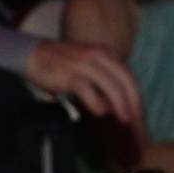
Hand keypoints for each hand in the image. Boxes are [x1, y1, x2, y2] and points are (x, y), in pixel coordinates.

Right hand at [25, 40, 141, 123]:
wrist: (35, 55)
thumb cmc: (61, 66)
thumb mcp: (87, 68)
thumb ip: (101, 83)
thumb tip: (113, 106)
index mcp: (106, 54)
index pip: (127, 75)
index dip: (135, 94)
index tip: (138, 111)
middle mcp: (99, 56)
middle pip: (124, 80)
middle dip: (132, 100)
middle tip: (135, 118)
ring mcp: (85, 65)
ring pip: (110, 85)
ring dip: (120, 103)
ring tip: (123, 118)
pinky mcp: (71, 74)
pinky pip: (88, 89)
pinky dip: (96, 102)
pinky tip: (101, 112)